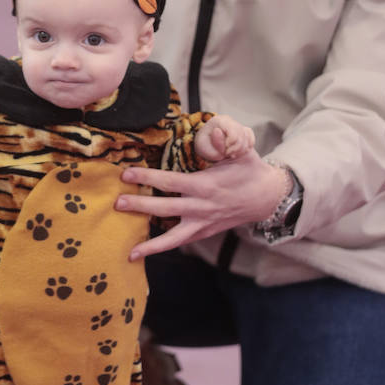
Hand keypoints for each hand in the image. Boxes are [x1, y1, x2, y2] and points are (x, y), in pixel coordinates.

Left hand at [118, 152, 288, 261]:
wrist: (267, 198)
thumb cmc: (249, 170)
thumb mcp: (243, 151)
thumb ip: (228, 141)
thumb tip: (217, 130)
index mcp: (206, 185)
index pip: (172, 182)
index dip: (148, 177)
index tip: (127, 173)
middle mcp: (202, 207)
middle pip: (166, 208)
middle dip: (141, 205)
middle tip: (117, 203)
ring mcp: (203, 223)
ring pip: (173, 236)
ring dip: (150, 243)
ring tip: (130, 250)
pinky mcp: (203, 232)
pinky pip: (179, 242)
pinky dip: (161, 248)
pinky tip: (141, 253)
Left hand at [194, 114, 255, 162]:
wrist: (205, 143)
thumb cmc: (204, 145)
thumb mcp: (204, 147)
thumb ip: (215, 144)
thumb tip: (219, 131)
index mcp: (219, 121)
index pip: (233, 133)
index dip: (231, 146)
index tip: (224, 152)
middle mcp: (229, 120)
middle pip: (242, 136)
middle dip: (236, 149)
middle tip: (227, 154)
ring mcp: (237, 124)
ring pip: (247, 137)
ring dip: (241, 149)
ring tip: (232, 154)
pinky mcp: (242, 130)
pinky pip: (250, 136)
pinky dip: (248, 146)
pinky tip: (240, 151)